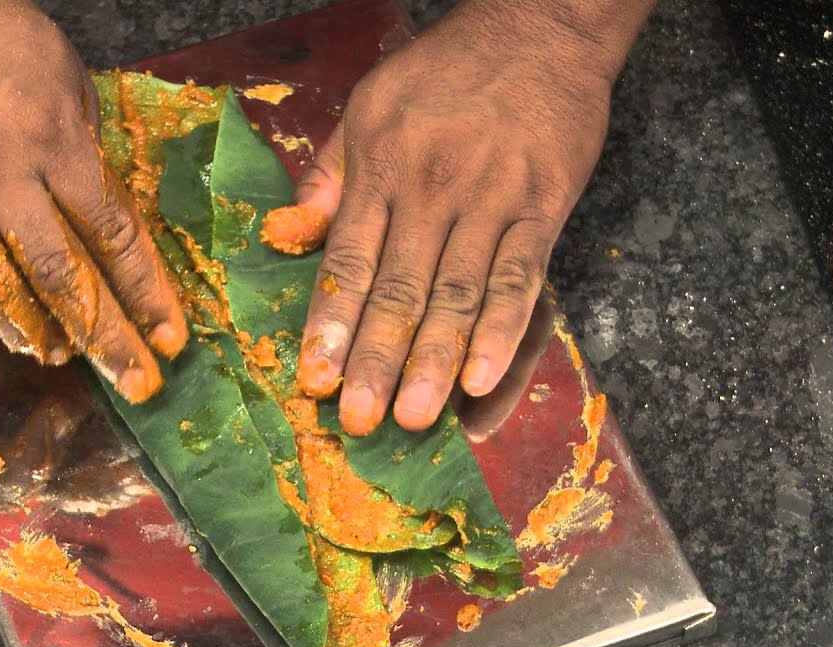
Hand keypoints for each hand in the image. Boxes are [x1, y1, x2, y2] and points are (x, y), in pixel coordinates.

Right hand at [0, 0, 186, 402]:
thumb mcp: (69, 83)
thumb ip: (88, 156)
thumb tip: (112, 226)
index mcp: (52, 142)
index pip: (112, 237)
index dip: (146, 295)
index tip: (169, 339)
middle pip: (59, 276)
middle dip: (104, 338)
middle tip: (134, 382)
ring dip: (28, 333)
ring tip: (57, 356)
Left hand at [294, 0, 652, 433]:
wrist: (538, 27)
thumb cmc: (445, 70)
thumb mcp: (370, 104)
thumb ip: (331, 174)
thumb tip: (289, 233)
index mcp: (382, 168)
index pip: (350, 261)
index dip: (330, 324)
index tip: (313, 379)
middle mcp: (433, 190)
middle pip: (400, 290)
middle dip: (377, 361)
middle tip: (360, 421)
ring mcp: (492, 200)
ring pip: (458, 295)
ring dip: (436, 363)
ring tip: (416, 419)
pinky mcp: (543, 207)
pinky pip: (520, 279)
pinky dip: (501, 332)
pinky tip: (483, 380)